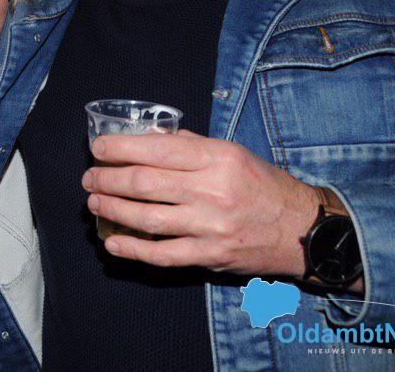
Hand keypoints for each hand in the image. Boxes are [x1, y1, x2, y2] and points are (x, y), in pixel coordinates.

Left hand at [82, 130, 319, 278]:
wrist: (304, 229)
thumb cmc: (263, 186)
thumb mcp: (233, 153)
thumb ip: (191, 145)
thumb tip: (148, 137)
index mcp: (217, 158)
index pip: (157, 149)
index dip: (120, 148)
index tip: (98, 149)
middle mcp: (213, 190)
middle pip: (145, 184)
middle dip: (108, 179)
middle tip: (90, 177)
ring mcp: (211, 226)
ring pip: (147, 218)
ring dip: (113, 209)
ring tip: (95, 202)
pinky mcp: (211, 255)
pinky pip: (163, 254)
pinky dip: (133, 249)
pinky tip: (113, 242)